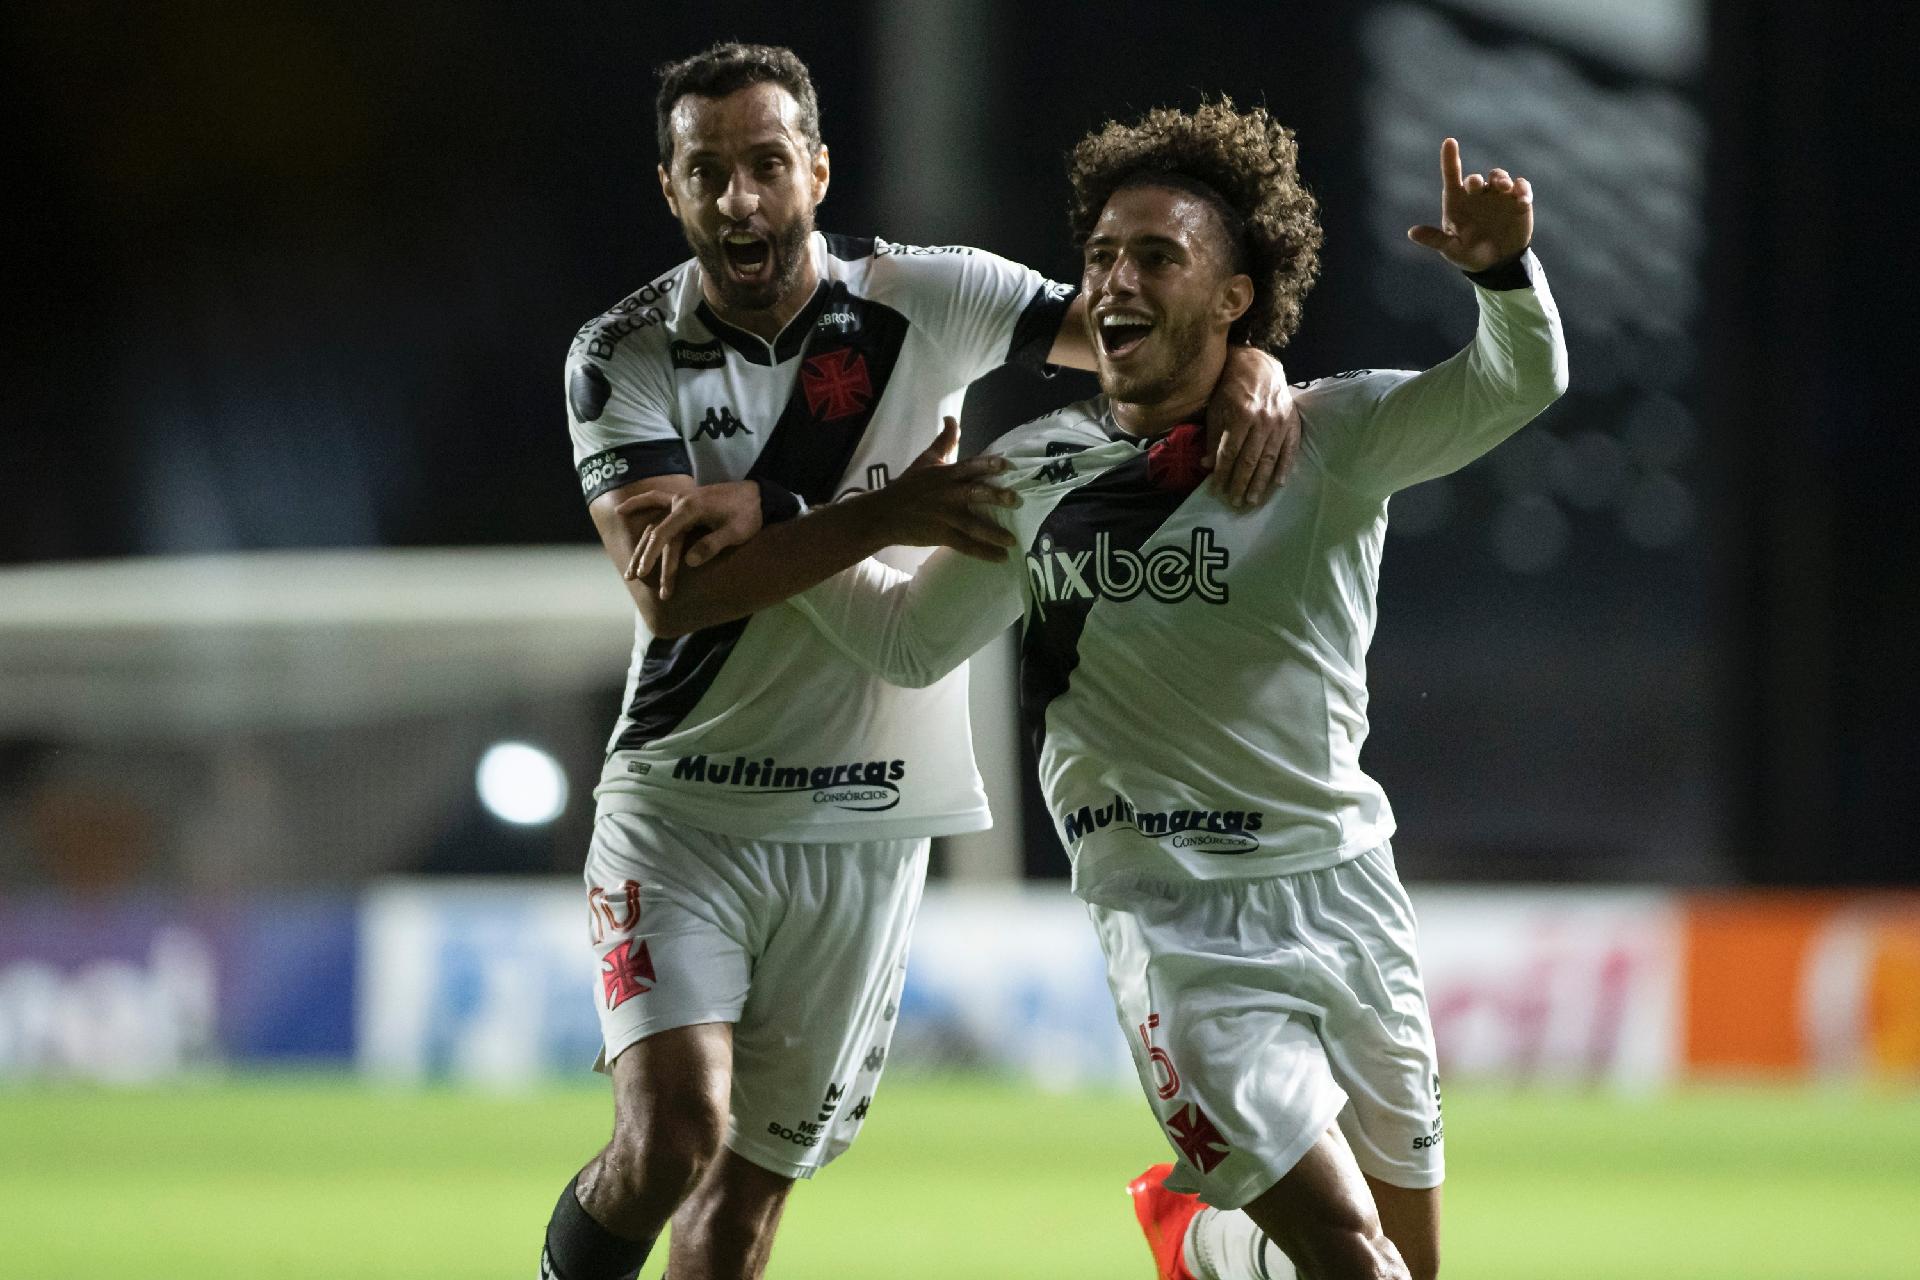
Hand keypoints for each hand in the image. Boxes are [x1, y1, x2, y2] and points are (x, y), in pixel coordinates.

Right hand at [618, 480, 761, 599]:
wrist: (756, 495)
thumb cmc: (748, 515)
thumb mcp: (736, 532)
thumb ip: (713, 545)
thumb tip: (689, 562)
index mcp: (691, 508)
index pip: (664, 533)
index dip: (652, 554)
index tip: (643, 571)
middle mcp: (681, 501)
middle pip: (654, 529)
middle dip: (643, 555)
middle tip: (632, 577)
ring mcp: (681, 499)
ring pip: (651, 518)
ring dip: (637, 538)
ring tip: (626, 559)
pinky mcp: (683, 500)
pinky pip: (655, 501)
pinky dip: (639, 504)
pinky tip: (624, 511)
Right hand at [867, 416, 1018, 560]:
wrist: (885, 514)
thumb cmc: (908, 486)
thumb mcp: (926, 460)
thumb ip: (944, 441)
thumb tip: (952, 418)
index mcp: (945, 475)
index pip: (969, 467)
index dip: (987, 465)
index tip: (1006, 465)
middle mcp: (947, 495)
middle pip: (974, 494)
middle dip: (995, 497)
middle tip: (1015, 500)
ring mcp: (944, 517)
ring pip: (972, 525)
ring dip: (993, 533)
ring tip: (1012, 540)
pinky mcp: (941, 536)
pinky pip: (965, 545)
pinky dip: (983, 552)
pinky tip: (1001, 558)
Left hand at [1206, 347, 1300, 507]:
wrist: (1259, 366)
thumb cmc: (1231, 388)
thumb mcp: (1216, 410)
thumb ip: (1213, 438)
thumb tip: (1207, 465)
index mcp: (1240, 415)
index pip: (1229, 453)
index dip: (1223, 474)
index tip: (1217, 490)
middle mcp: (1262, 421)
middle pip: (1249, 460)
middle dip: (1241, 483)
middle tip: (1235, 503)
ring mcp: (1279, 422)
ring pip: (1269, 459)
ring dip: (1260, 482)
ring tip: (1252, 500)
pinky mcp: (1292, 423)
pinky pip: (1290, 449)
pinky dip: (1284, 467)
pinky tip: (1278, 484)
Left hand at [1406, 138, 1533, 271]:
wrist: (1497, 263)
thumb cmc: (1469, 254)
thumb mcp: (1451, 249)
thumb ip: (1435, 240)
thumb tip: (1411, 233)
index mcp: (1457, 201)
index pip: (1452, 176)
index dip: (1450, 159)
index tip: (1449, 142)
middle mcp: (1477, 194)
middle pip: (1476, 179)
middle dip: (1475, 180)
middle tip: (1476, 185)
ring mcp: (1498, 195)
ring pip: (1499, 177)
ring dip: (1501, 179)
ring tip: (1503, 186)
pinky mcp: (1518, 200)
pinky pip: (1522, 188)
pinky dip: (1523, 189)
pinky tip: (1522, 199)